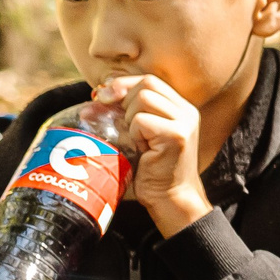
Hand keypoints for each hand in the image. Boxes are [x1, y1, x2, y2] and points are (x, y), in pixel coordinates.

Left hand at [96, 74, 209, 236]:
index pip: (150, 81)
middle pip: (147, 84)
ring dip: (130, 117)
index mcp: (180, 109)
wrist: (170, 199)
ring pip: (145, 98)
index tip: (103, 97)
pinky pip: (143, 120)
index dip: (123, 84)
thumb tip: (92, 101)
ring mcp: (185, 123)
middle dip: (123, 96)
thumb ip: (123, 116)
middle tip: (114, 118)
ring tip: (135, 139)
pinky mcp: (178, 136)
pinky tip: (141, 149)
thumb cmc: (149, 171)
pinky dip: (134, 133)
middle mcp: (187, 112)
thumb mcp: (137, 136)